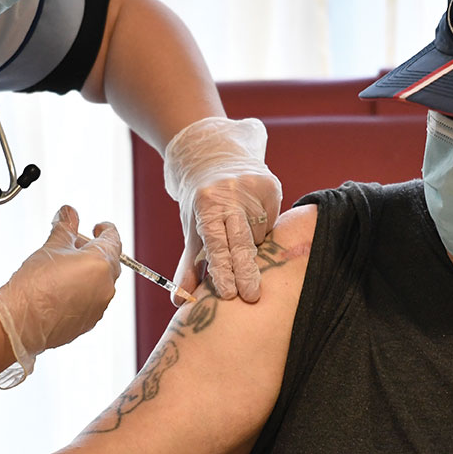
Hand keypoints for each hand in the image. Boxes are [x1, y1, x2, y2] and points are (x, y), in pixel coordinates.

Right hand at [0, 206, 121, 373]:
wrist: (22, 321)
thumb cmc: (35, 285)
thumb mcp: (52, 246)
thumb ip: (66, 227)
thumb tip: (69, 213)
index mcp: (101, 263)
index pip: (113, 239)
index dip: (105, 229)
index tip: (99, 227)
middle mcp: (106, 286)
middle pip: (109, 261)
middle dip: (94, 250)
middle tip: (75, 244)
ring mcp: (99, 306)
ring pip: (101, 282)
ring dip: (89, 272)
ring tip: (64, 268)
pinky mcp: (89, 321)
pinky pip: (92, 300)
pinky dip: (83, 291)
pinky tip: (63, 289)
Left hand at [163, 117, 281, 302]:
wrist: (211, 152)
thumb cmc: (199, 200)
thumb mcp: (191, 228)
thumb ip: (189, 264)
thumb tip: (180, 301)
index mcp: (206, 205)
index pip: (216, 244)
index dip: (223, 270)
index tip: (230, 293)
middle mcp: (230, 194)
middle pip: (242, 241)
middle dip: (247, 271)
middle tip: (252, 296)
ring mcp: (253, 187)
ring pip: (260, 234)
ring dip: (253, 246)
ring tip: (242, 236)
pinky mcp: (271, 184)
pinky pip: (272, 220)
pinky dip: (263, 228)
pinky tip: (253, 218)